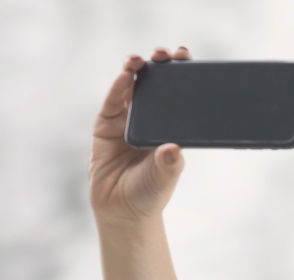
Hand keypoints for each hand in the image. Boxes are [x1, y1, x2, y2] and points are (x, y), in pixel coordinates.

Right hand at [88, 46, 191, 228]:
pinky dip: (117, 87)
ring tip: (140, 61)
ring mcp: (127, 118)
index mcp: (170, 125)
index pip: (179, 92)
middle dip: (161, 64)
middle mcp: (150, 117)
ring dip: (136, 69)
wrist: (122, 210)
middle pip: (156, 82)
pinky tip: (125, 76)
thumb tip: (174, 149)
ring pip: (131, 86)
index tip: (186, 57)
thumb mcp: (165, 177)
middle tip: (165, 54)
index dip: (182, 72)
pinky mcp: (106, 124)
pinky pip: (112, 101)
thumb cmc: (150, 192)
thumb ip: (169, 163)